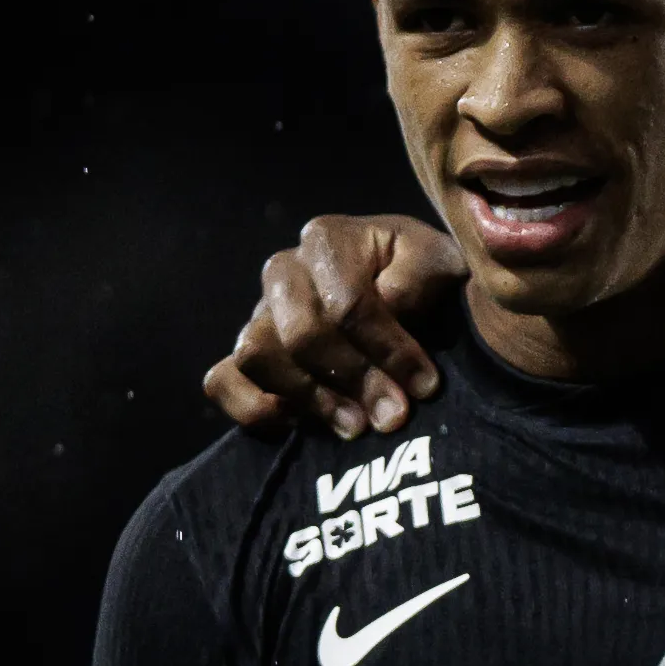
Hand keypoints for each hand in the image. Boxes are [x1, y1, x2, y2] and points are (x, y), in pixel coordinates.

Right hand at [203, 215, 463, 438]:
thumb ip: (422, 274)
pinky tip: (296, 423)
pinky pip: (222, 381)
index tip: (424, 385)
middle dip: (353, 379)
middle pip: (300, 334)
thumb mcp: (442, 263)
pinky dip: (251, 406)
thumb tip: (390, 299)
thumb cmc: (428, 279)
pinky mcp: (248, 355)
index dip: (387, 349)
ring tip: (356, 425)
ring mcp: (260, 313)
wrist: (414, 295)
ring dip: (310, 398)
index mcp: (327, 240)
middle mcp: (285, 272)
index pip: (346, 304)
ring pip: (258, 355)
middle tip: (393, 415)